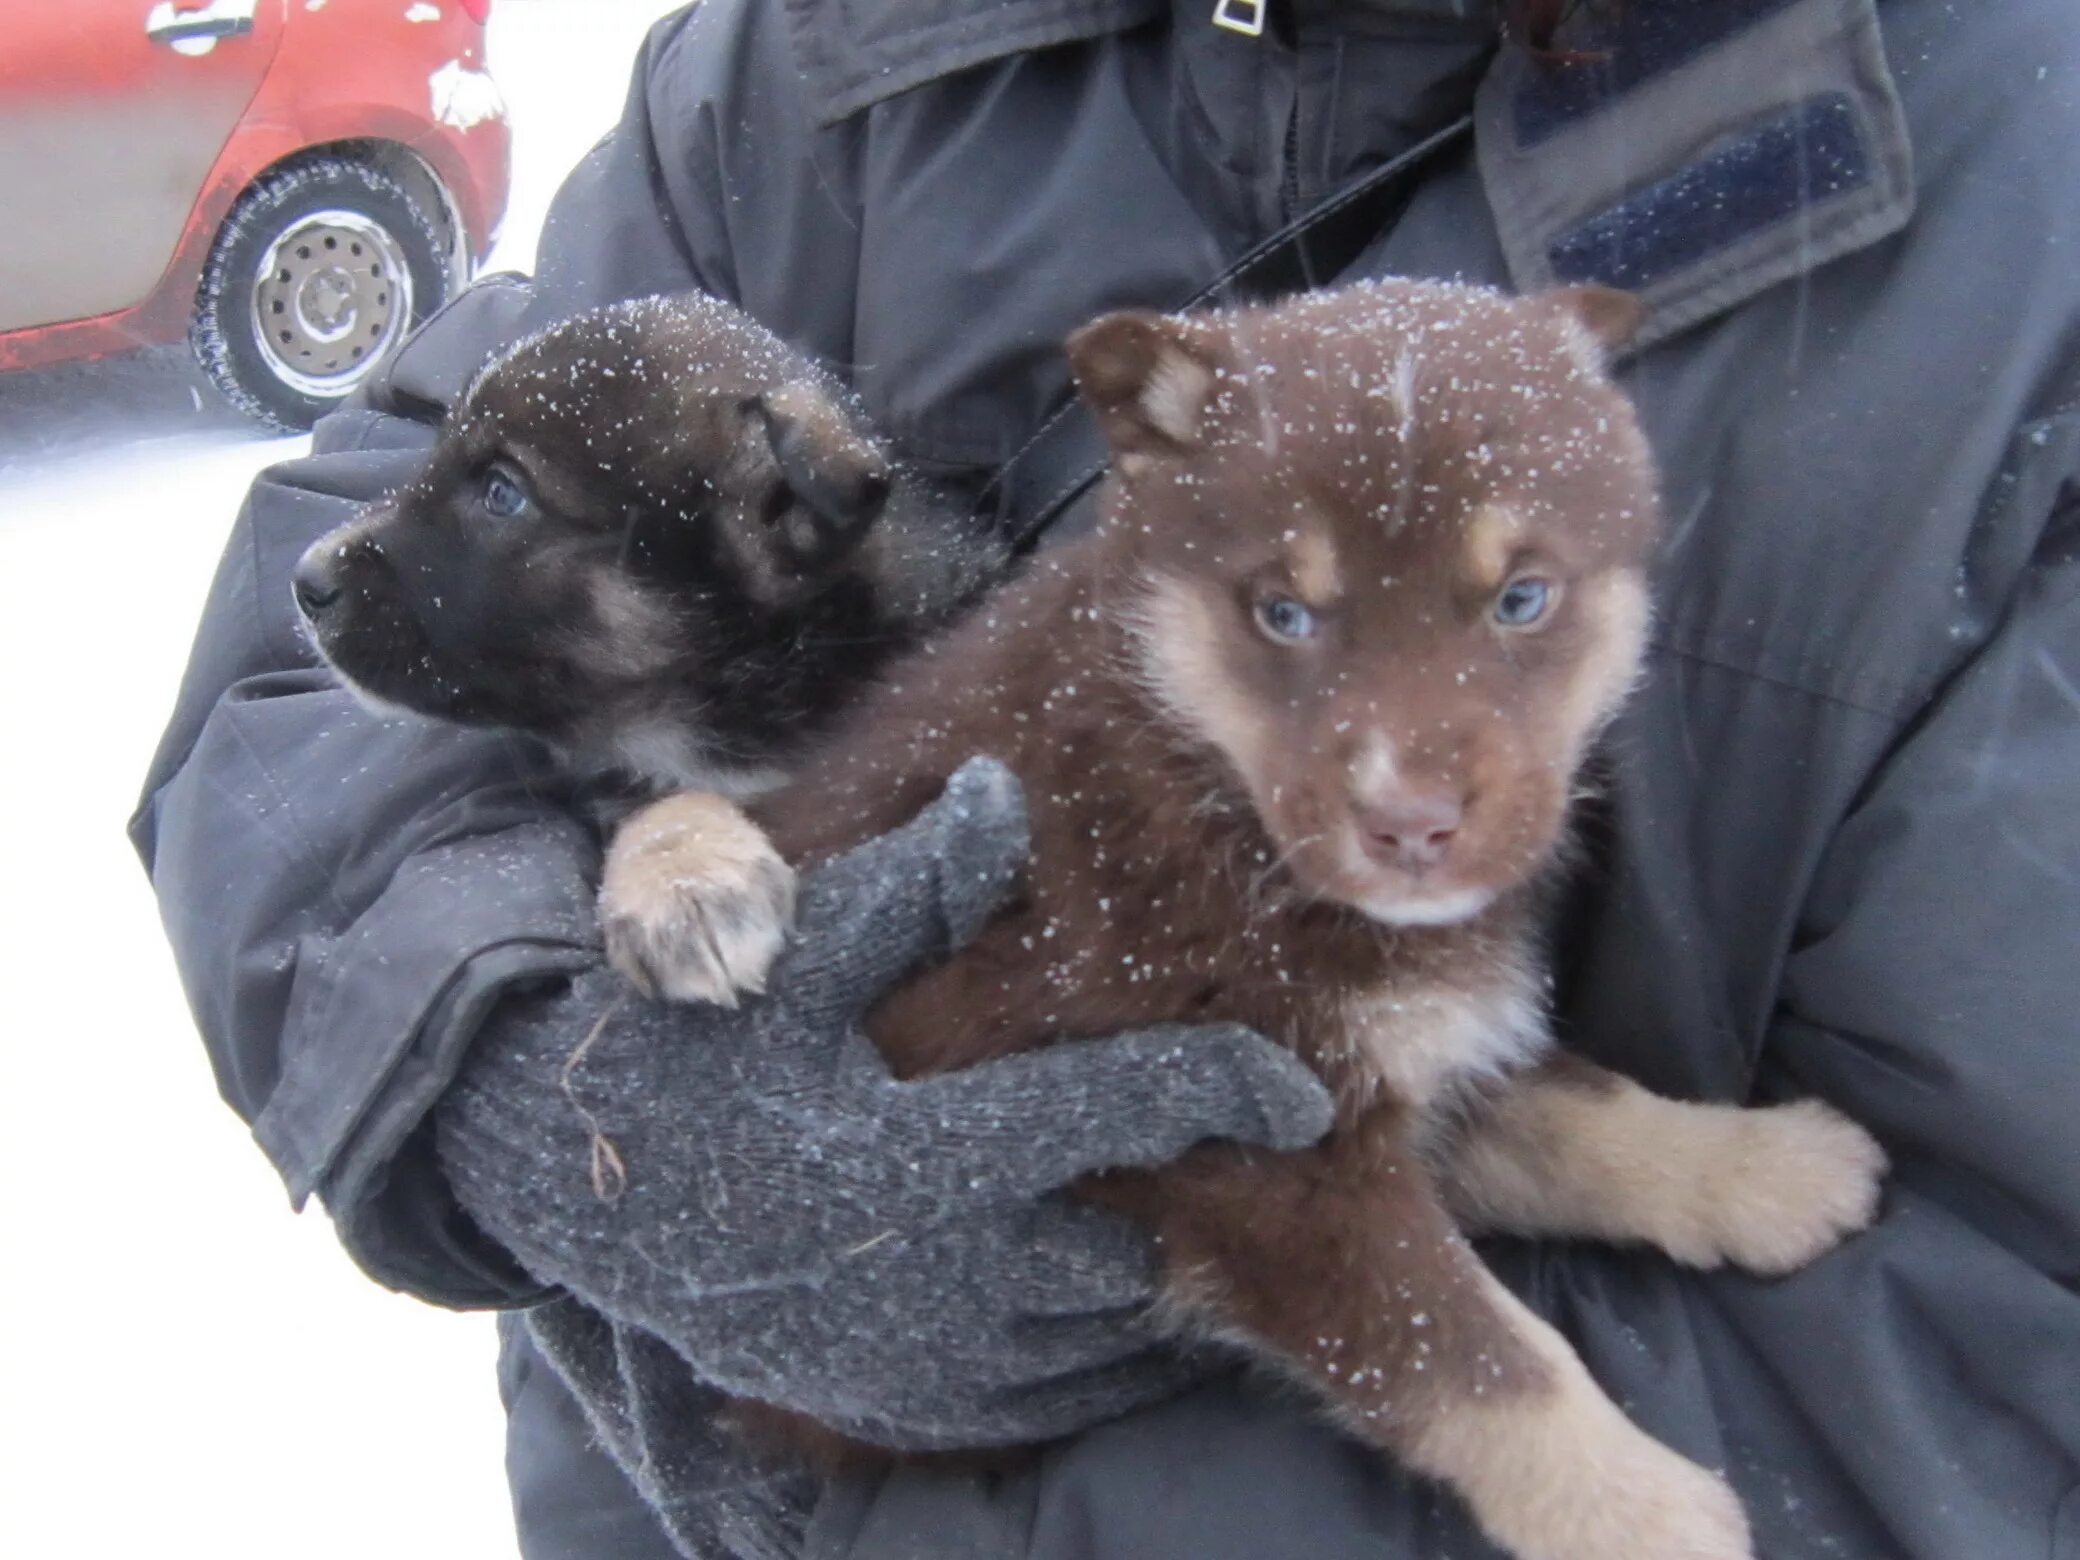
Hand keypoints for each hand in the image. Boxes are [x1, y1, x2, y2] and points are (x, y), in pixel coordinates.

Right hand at [437, 758, 1334, 1449]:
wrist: (582, 1195)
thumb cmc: (694, 1052)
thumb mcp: (785, 957)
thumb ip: (909, 890)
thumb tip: (1004, 796)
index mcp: (917, 1156)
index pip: (1116, 1118)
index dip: (1223, 1093)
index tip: (1305, 1090)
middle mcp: (934, 1280)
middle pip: (1135, 1251)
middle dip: (1178, 1201)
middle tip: (1207, 1147)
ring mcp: (922, 1364)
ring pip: (1103, 1335)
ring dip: (1140, 1272)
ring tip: (1141, 1201)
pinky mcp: (905, 1411)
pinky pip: (1051, 1397)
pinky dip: (1088, 1343)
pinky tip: (1073, 1269)